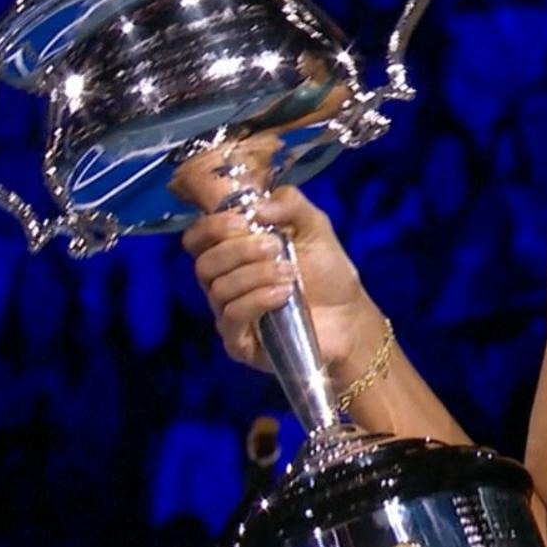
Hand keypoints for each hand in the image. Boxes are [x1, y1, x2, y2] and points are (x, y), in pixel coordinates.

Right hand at [181, 186, 367, 371]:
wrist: (349, 315)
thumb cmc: (327, 271)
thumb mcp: (314, 226)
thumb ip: (290, 204)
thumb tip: (258, 207)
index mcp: (232, 252)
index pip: (197, 237)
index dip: (212, 226)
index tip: (243, 220)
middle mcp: (223, 282)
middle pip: (204, 263)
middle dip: (240, 250)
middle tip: (275, 246)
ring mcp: (228, 313)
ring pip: (219, 289)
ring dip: (257, 275)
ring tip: (291, 273)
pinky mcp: (238, 342)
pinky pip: (231, 316)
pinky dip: (258, 299)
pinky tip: (285, 294)